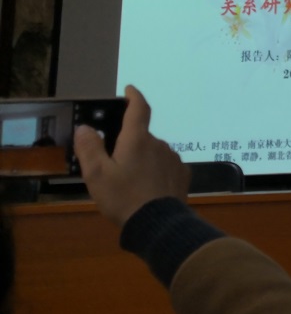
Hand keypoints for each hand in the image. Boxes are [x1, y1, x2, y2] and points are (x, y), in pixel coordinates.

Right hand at [74, 85, 190, 227]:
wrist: (157, 223)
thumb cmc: (123, 197)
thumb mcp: (97, 174)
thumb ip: (90, 148)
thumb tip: (85, 127)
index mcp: (137, 139)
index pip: (138, 108)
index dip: (134, 96)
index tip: (129, 90)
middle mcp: (159, 143)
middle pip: (141, 136)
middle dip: (128, 144)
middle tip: (114, 164)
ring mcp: (173, 158)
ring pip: (153, 152)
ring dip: (142, 159)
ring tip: (129, 181)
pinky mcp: (182, 174)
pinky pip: (165, 166)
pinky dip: (155, 171)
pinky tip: (146, 188)